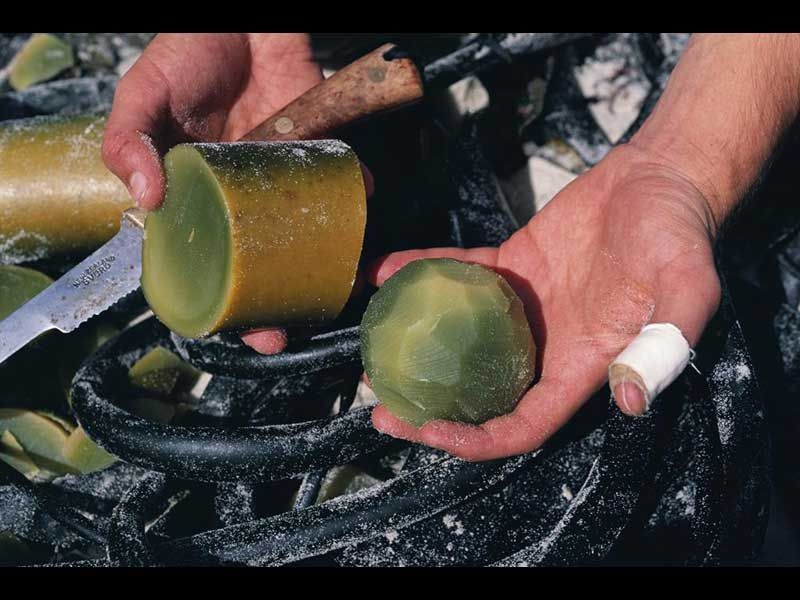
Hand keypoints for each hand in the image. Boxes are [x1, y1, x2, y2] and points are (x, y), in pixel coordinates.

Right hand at [102, 33, 372, 354]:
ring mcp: (280, 176)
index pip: (207, 259)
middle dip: (274, 300)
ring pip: (303, 232)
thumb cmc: (187, 52)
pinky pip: (340, 177)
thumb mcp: (143, 95)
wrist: (242, 18)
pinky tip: (361, 204)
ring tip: (334, 287)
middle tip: (286, 327)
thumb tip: (144, 199)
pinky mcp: (315, 146)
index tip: (238, 329)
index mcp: (198, 194)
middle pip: (260, 260)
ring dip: (322, 260)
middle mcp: (242, 195)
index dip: (221, 299)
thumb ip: (129, 141)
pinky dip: (355, 191)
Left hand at [368, 143, 720, 460]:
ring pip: (461, 340)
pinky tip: (385, 270)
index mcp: (582, 365)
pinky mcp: (511, 267)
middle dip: (430, 410)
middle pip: (481, 394)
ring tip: (370, 346)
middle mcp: (546, 346)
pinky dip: (422, 273)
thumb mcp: (686, 288)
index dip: (478, 438)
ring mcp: (524, 308)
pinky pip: (459, 276)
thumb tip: (630, 401)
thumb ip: (664, 344)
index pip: (524, 423)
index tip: (429, 432)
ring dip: (416, 347)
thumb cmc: (678, 234)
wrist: (660, 180)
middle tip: (377, 405)